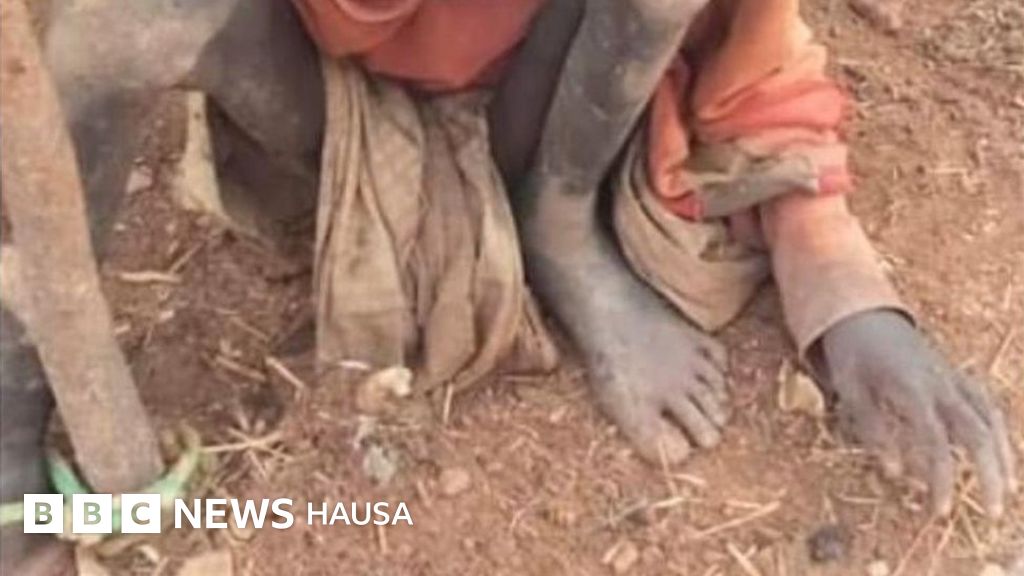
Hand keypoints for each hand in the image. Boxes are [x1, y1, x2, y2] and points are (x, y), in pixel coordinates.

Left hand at [820, 310, 1017, 516]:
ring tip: (1007, 490)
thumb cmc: (852, 355)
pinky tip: (1000, 454)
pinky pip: (988, 404)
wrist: (864, 314)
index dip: (941, 478)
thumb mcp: (849, 389)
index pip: (936, 443)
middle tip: (993, 511)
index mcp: (912, 388)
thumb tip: (895, 473)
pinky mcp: (958, 376)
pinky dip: (999, 431)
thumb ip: (871, 429)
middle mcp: (942, 383)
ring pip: (992, 418)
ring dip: (1003, 454)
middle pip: (978, 433)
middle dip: (990, 473)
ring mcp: (954, 377)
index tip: (939, 509)